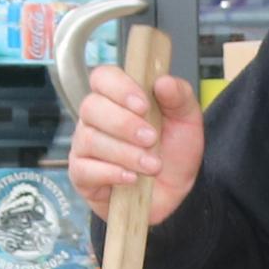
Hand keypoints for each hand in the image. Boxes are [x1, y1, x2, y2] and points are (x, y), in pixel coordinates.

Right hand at [70, 64, 203, 226]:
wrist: (174, 191)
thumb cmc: (173, 151)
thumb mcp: (187, 121)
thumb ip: (179, 97)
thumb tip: (164, 82)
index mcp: (117, 97)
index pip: (102, 77)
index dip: (119, 88)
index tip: (143, 105)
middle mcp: (95, 118)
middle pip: (91, 107)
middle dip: (124, 124)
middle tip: (151, 139)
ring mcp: (84, 146)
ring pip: (89, 139)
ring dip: (125, 153)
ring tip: (151, 165)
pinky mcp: (81, 175)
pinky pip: (84, 169)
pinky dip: (111, 173)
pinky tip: (132, 178)